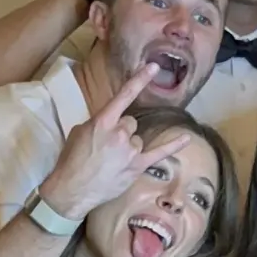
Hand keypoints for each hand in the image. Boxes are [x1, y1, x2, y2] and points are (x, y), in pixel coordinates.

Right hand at [40, 66, 190, 221]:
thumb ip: (99, 124)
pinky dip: (173, 146)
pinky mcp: (137, 166)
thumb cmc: (71, 160)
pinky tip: (185, 138)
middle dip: (121, 132)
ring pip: (138, 140)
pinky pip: (159, 153)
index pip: (124, 95)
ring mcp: (130, 150)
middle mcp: (119, 133)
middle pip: (131, 123)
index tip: (153, 67)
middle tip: (107, 148)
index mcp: (103, 121)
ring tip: (112, 162)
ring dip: (128, 148)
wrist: (71, 189)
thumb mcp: (80, 132)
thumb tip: (111, 125)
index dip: (139, 80)